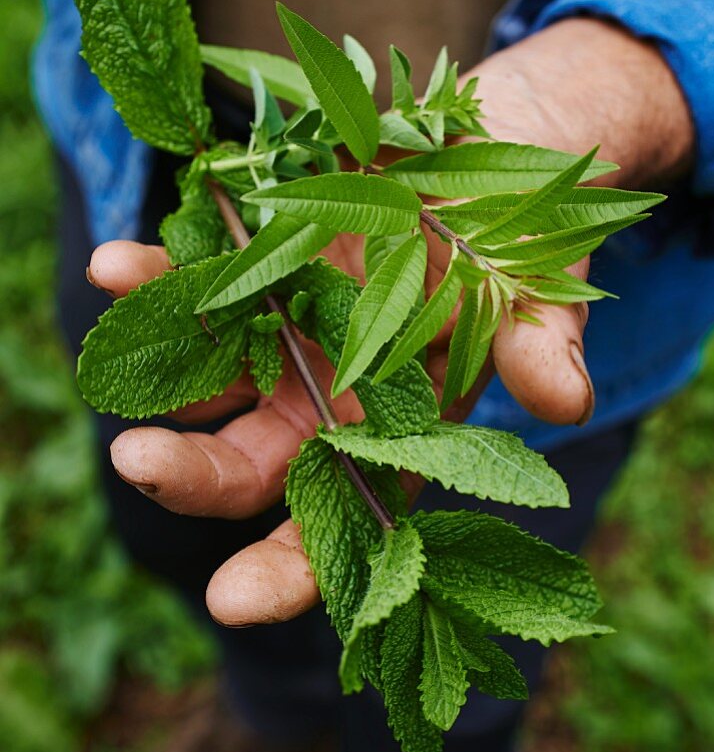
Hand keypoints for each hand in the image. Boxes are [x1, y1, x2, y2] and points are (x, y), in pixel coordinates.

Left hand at [88, 17, 693, 628]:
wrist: (495, 151)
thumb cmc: (526, 239)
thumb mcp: (541, 290)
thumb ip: (541, 345)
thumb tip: (565, 398)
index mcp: (397, 430)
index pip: (343, 525)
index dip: (289, 571)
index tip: (230, 599)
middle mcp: (327, 396)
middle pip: (247, 464)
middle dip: (190, 476)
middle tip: (138, 462)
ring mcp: (286, 331)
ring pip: (207, 378)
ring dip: (155, 377)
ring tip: (111, 358)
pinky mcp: (260, 262)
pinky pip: (197, 281)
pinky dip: (156, 278)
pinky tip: (119, 268)